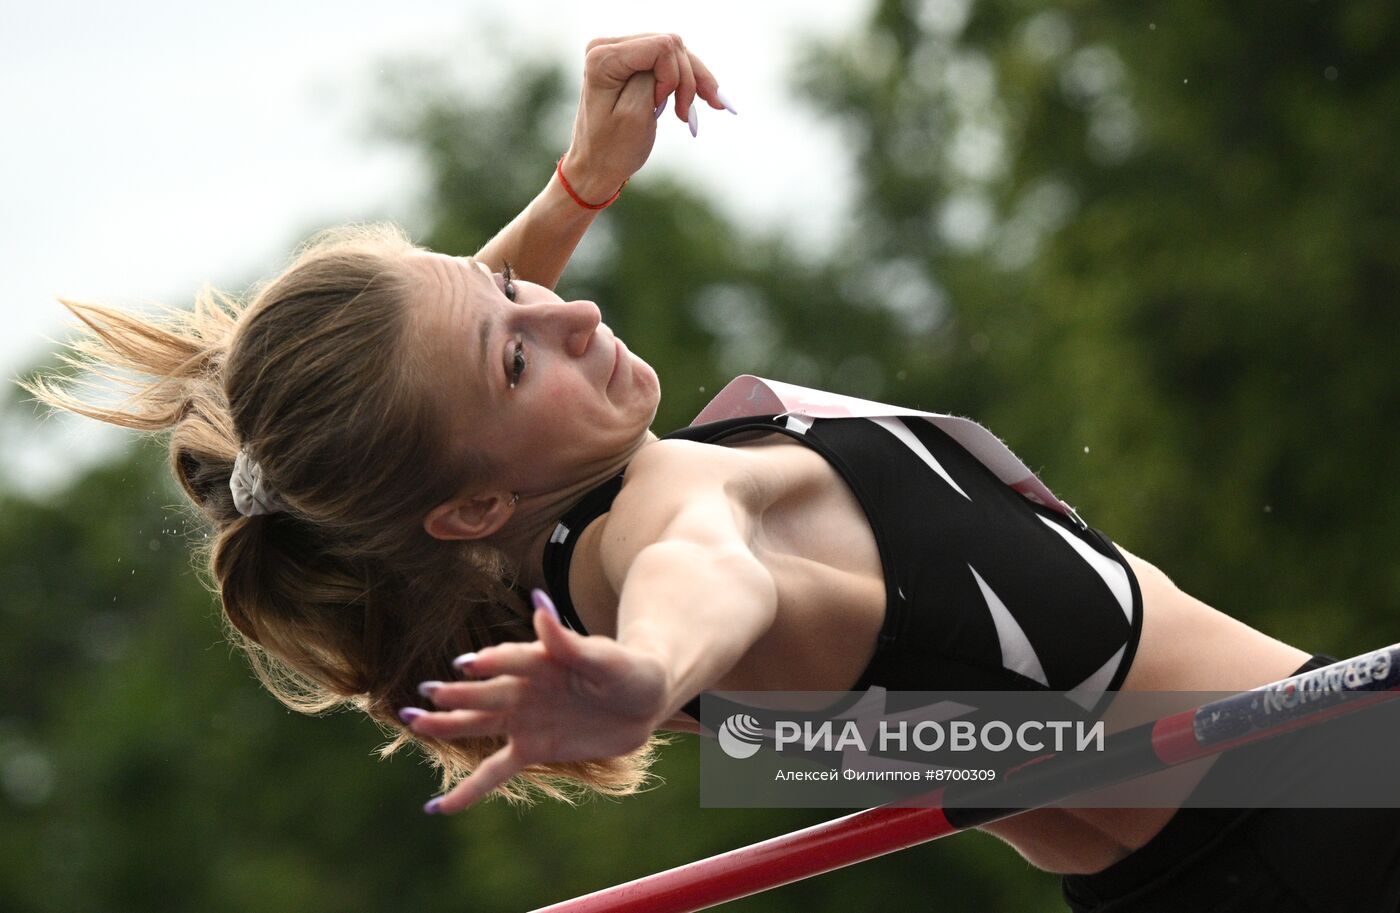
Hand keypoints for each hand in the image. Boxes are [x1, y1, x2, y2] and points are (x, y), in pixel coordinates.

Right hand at [403, 590, 670, 813]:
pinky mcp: (532, 747)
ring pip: (478, 725)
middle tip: (426, 694)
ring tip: (410, 721)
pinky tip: (438, 807)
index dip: (493, 662)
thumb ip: (569, 642)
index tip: (469, 665)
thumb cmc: (628, 669)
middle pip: (486, 693)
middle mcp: (524, 688)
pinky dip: (469, 790)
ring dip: (446, 725)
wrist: (643, 701)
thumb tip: (541, 605)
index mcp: (541, 660)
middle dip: (458, 695)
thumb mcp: (605, 658)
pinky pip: (495, 771)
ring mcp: (524, 719)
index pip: (512, 660)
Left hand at [563, 33, 734, 201]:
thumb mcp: (635, 114)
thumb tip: (671, 49)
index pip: (661, 47)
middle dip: (687, 79)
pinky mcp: (631, 62)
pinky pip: (669, 61)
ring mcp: (619, 52)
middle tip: (686, 115)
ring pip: (675, 53)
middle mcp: (608, 46)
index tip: (660, 105)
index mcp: (602, 57)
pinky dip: (687, 80)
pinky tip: (706, 97)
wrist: (596, 166)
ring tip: (711, 104)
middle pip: (670, 46)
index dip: (673, 76)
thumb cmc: (612, 149)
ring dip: (693, 81)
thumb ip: (654, 76)